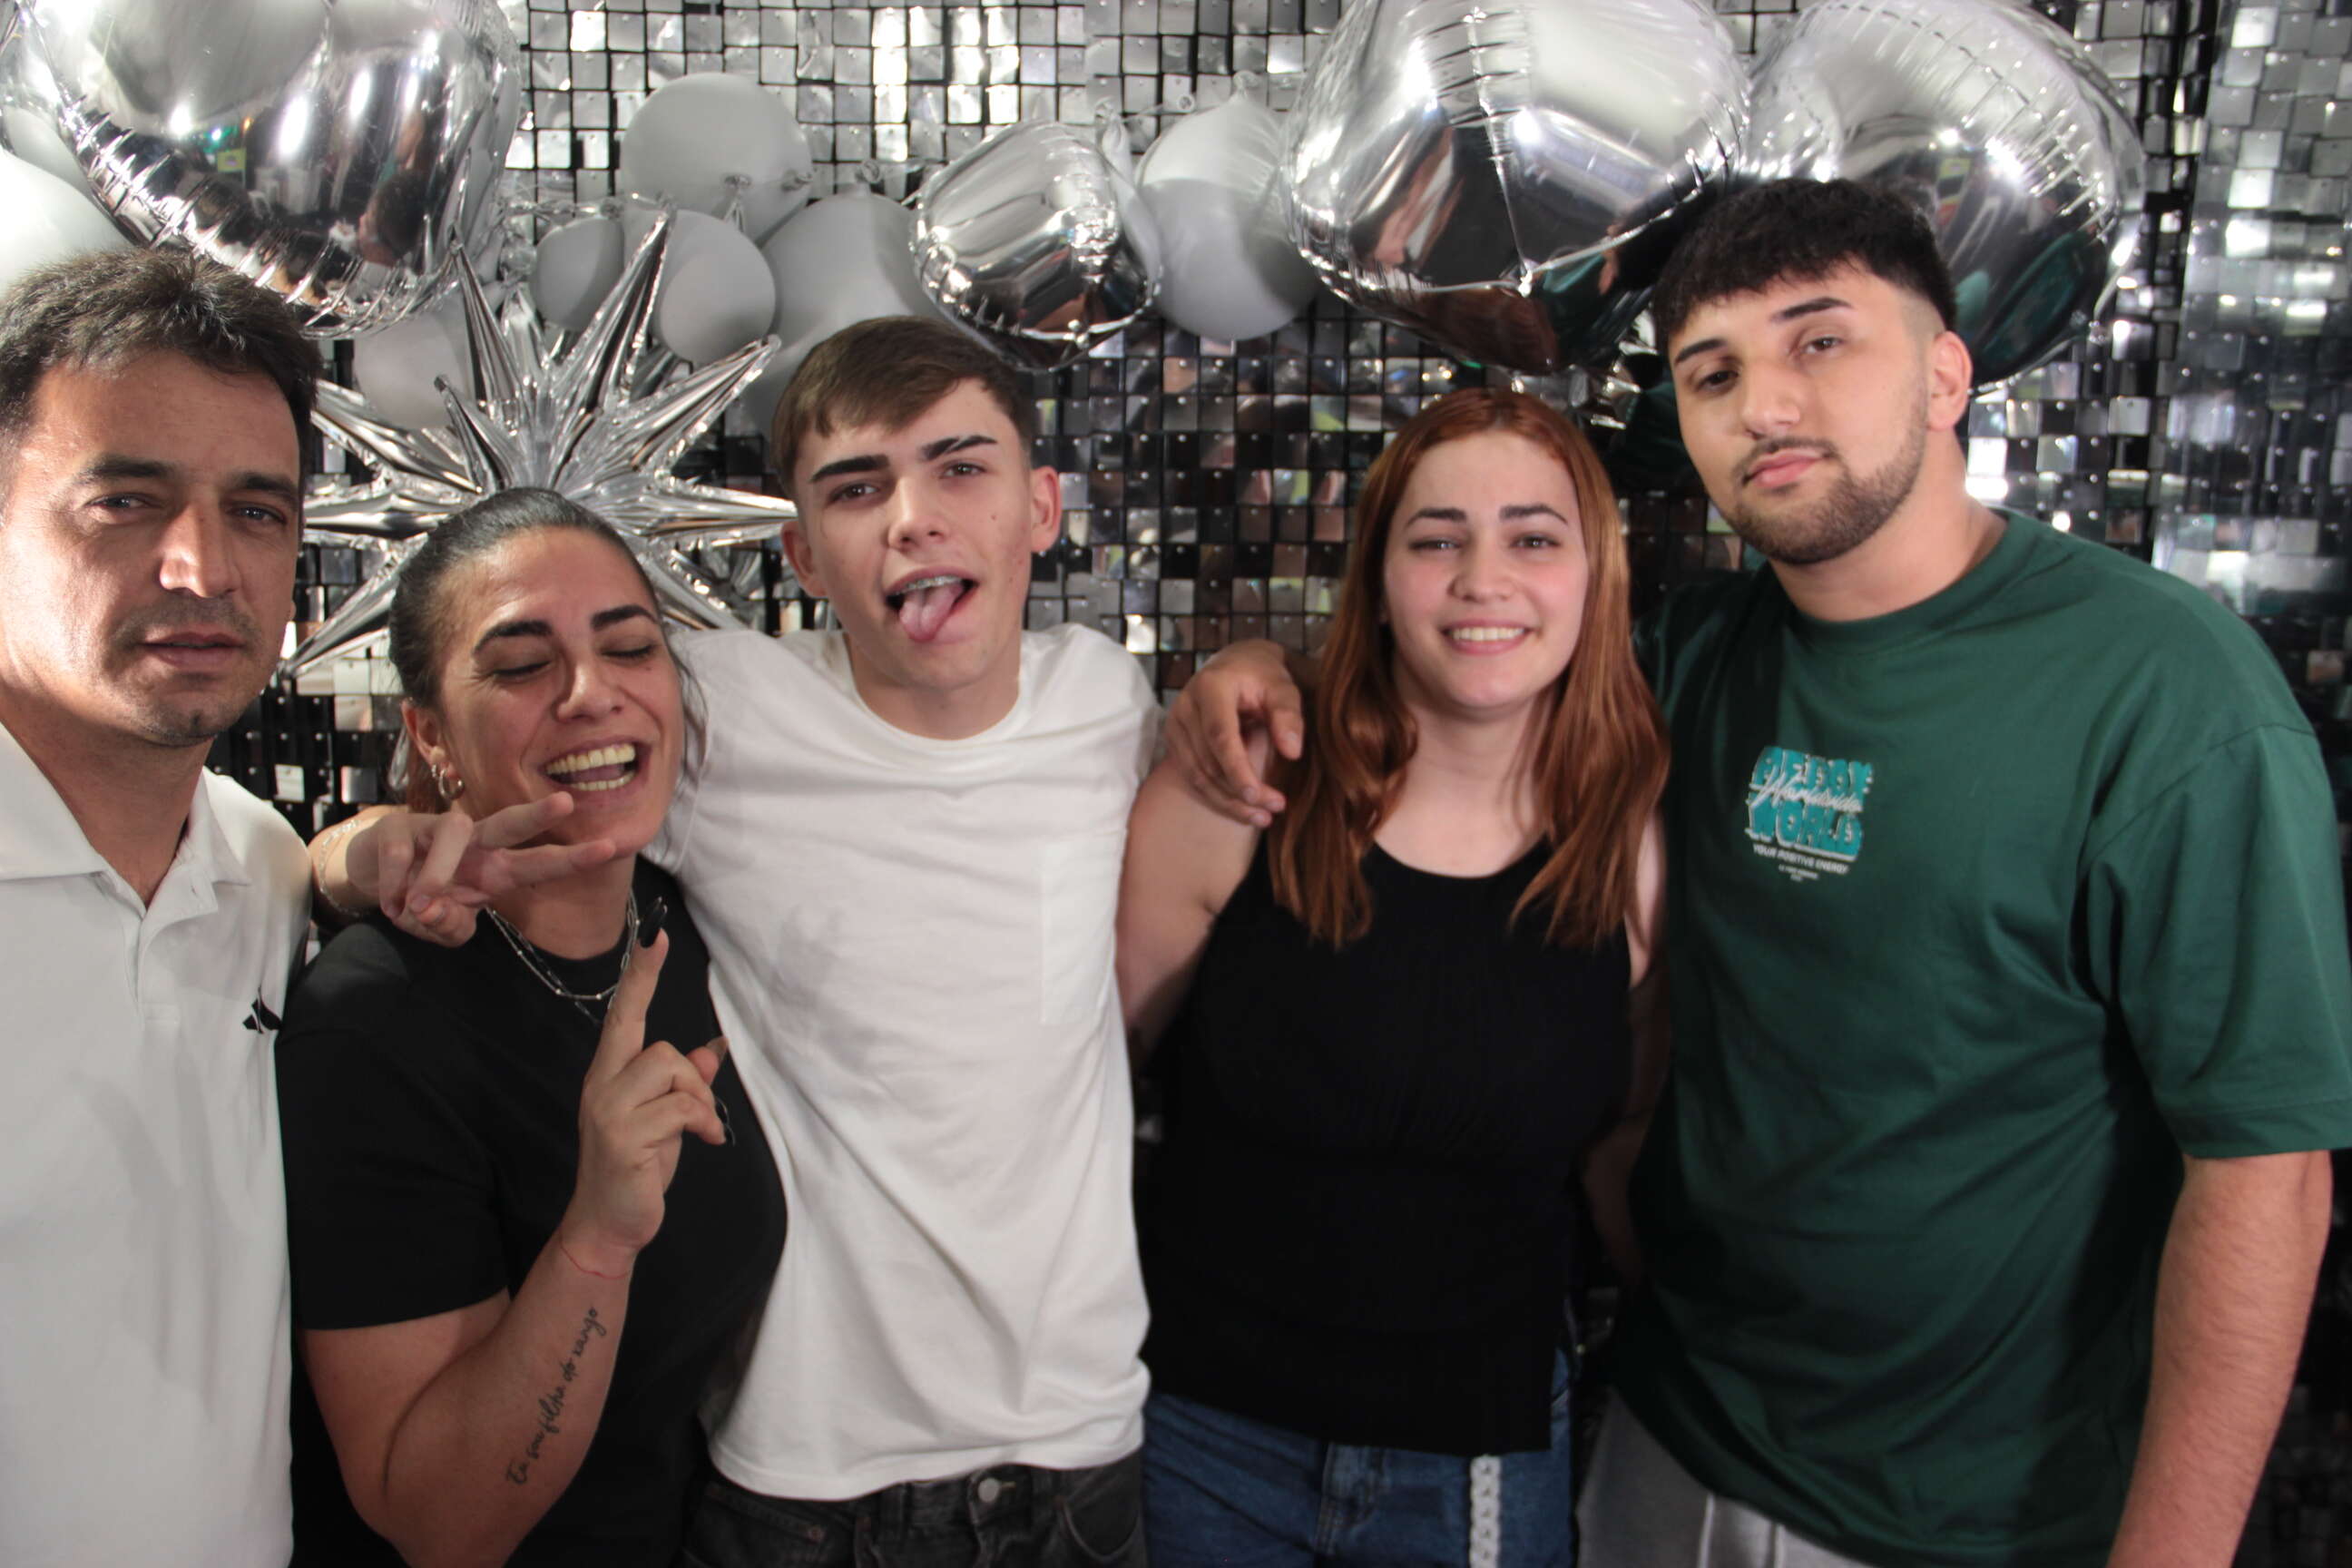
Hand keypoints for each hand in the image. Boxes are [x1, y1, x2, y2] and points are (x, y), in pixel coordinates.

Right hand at [349, 795, 618, 947]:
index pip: (541, 862)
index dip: (574, 859)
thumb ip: (449, 927)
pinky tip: (390, 902)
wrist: (370, 874)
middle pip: (510, 822)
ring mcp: (435, 828)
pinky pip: (399, 853)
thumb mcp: (441, 926)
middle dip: (538, 814)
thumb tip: (434, 909)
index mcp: (494, 868)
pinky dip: (392, 883)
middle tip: (565, 803)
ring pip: (452, 833)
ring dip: (436, 874)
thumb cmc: (421, 897)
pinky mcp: (397, 827)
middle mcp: (474, 842)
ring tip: (418, 907)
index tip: (613, 847)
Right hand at [556, 918, 729, 1276]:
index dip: (641, 976)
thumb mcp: (666, 1120)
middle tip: (700, 1116)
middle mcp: (601, 1084)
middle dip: (693, 1079)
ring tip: (697, 1133)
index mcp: (609, 1074)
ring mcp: (608, 1109)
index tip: (655, 935)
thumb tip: (712, 1049)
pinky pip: (680, 1107)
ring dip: (697, 1102)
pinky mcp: (622, 1136)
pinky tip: (703, 1144)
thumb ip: (684, 1084)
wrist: (609, 1223)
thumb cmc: (637, 1169)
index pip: (624, 1014)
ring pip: (671, 1070)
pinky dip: (701, 1123)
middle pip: (661, 1047)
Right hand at [1164, 640, 1304, 826]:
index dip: (1237, 770)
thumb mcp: (1283, 688)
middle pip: (1208, 761)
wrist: (1235, 665)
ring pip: (1197, 775)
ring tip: (1262, 816)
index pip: (1220, 736)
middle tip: (1275, 808)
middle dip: (1240, 792)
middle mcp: (1186, 705)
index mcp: (1211, 687)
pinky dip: (1217, 796)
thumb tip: (1292, 752)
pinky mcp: (1174, 740)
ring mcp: (1175, 724)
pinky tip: (1243, 808)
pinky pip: (1192, 776)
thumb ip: (1288, 715)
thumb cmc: (1263, 677)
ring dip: (1228, 801)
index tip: (1259, 796)